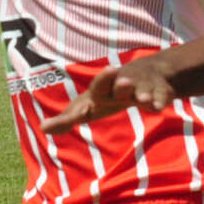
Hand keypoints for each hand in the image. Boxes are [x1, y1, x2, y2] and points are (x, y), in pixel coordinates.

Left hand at [42, 51, 178, 132]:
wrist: (145, 75)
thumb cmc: (108, 95)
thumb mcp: (88, 106)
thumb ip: (66, 118)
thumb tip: (42, 128)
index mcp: (101, 89)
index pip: (96, 88)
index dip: (93, 93)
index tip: (84, 107)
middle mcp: (120, 83)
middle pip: (116, 82)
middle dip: (115, 81)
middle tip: (118, 79)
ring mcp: (141, 85)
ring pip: (140, 88)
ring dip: (141, 92)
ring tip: (142, 99)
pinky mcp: (159, 91)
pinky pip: (161, 95)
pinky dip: (160, 100)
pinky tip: (158, 106)